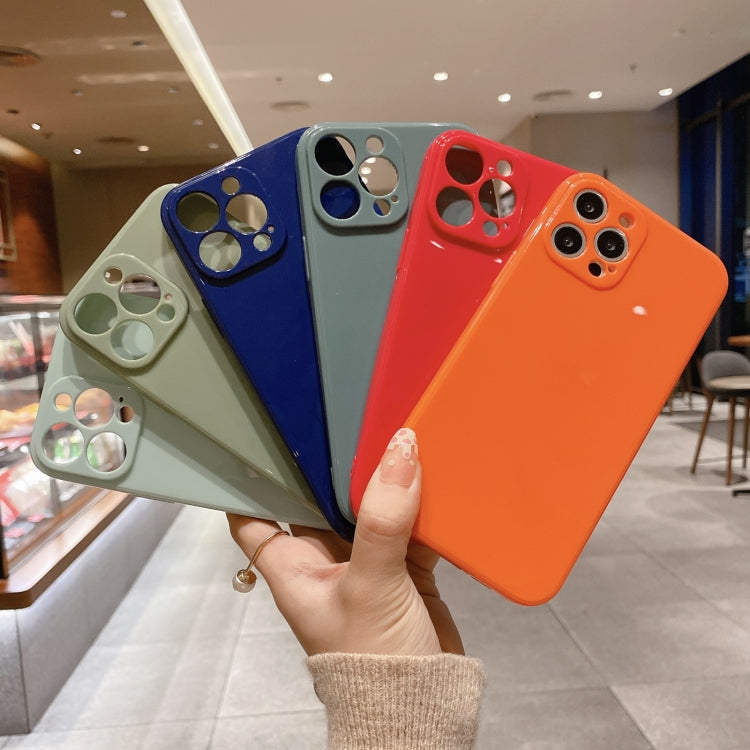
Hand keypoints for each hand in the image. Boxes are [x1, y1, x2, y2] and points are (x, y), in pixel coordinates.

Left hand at [227, 428, 463, 655]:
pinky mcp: (403, 570)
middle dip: (333, 468)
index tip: (261, 438)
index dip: (252, 480)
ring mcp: (365, 564)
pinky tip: (433, 478)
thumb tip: (400, 452)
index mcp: (293, 566)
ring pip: (368, 510)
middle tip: (347, 419)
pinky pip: (408, 525)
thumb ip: (383, 520)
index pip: (254, 516)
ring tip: (396, 437)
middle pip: (319, 501)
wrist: (422, 705)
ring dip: (383, 483)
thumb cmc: (371, 659)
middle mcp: (324, 560)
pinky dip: (421, 507)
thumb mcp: (371, 585)